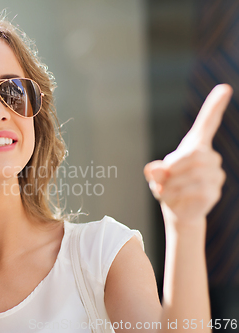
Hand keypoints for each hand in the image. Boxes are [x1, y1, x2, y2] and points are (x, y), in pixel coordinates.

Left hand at [144, 84, 231, 226]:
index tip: (224, 88)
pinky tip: (174, 197)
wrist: (177, 211)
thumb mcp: (156, 176)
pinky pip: (194, 189)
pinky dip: (177, 194)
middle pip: (191, 155)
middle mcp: (209, 157)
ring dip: (172, 184)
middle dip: (172, 169)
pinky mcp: (214, 190)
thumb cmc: (167, 188)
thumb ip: (155, 171)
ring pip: (192, 173)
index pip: (207, 123)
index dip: (214, 106)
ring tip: (166, 190)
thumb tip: (155, 169)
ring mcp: (215, 174)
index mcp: (194, 147)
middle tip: (163, 181)